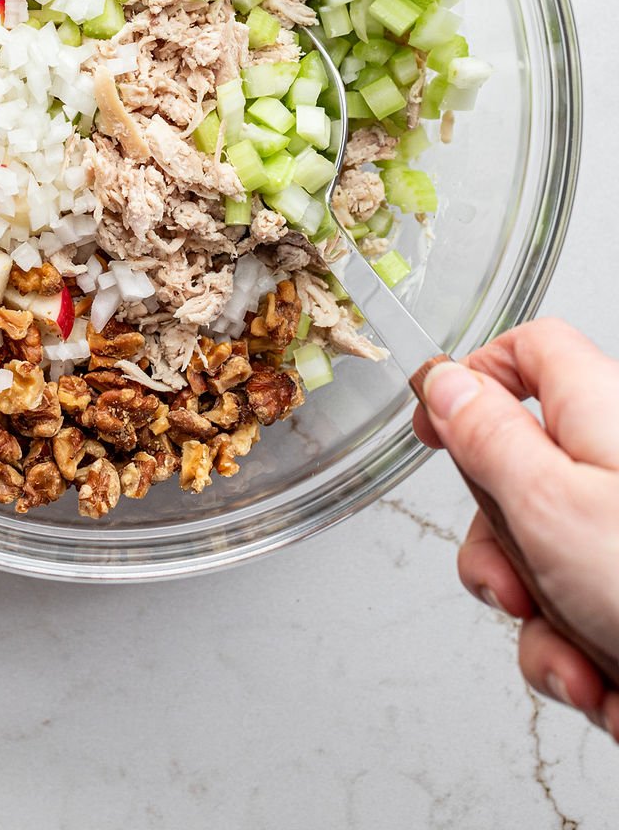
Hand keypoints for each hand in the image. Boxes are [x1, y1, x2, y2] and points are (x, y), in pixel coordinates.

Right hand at [413, 317, 618, 738]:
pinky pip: (581, 614)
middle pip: (521, 474)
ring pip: (545, 559)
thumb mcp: (550, 503)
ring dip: (542, 625)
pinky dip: (579, 657)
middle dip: (499, 549)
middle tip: (511, 585)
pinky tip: (609, 685)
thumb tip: (446, 385)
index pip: (529, 351)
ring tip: (577, 657)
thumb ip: (487, 436)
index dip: (473, 380)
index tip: (435, 428)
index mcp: (605, 410)